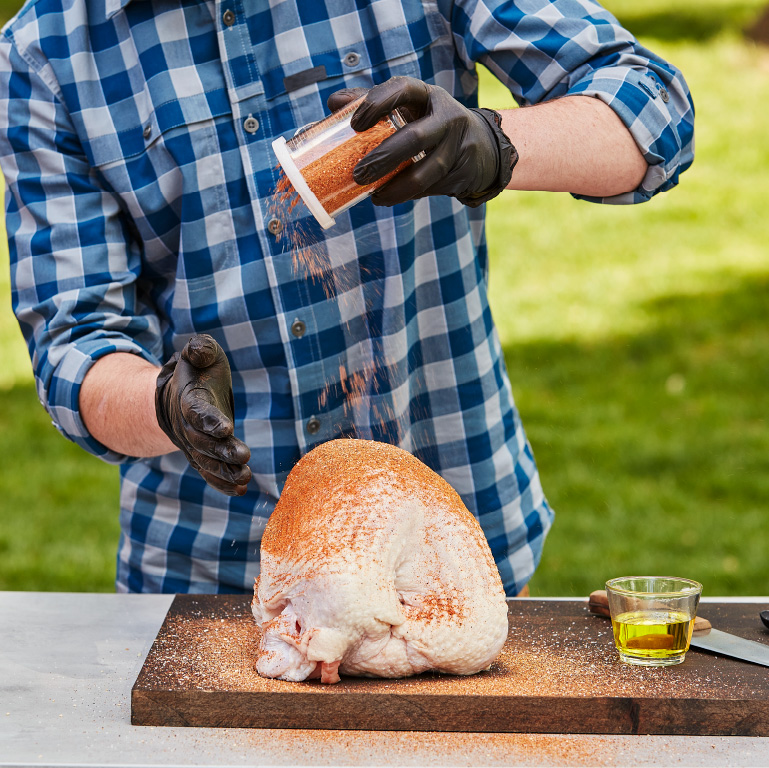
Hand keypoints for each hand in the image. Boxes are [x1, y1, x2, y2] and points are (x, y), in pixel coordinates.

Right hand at [155, 334, 250, 495]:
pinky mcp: (202, 456)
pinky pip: (209, 473)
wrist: (178, 396)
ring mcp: (194, 444)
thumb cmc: (198, 371)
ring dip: (225, 471)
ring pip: (207, 461)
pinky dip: (222, 483)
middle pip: (203, 442)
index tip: (227, 428)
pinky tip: (241, 490)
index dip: (210, 420)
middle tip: (244, 456)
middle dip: (222, 451)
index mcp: (189, 399)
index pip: (197, 411)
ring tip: (245, 477)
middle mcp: (188, 426)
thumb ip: (200, 349)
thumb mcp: (199, 353)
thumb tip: (198, 350)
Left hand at [329, 77, 516, 206]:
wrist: (481, 146)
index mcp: (427, 95)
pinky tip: (388, 197)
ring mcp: (457, 147)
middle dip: (384, 157)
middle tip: (358, 174)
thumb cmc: (430, 123)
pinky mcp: (462, 172)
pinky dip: (407, 195)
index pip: (402, 89)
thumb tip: (333, 103)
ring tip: (373, 196)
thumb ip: (372, 104)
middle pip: (415, 138)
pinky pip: (430, 188)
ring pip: (425, 172)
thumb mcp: (408, 108)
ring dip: (396, 188)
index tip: (354, 124)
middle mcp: (446, 117)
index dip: (377, 103)